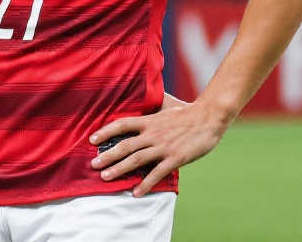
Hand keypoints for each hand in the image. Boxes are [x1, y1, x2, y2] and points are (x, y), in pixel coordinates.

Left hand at [89, 97, 227, 196]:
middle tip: (93, 164)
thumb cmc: (188, 113)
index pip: (121, 125)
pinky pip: (157, 173)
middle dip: (107, 155)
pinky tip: (136, 192)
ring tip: (105, 177)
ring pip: (136, 159)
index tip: (92, 139)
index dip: (105, 131)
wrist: (209, 117)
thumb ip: (152, 113)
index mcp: (149, 121)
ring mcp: (163, 147)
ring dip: (119, 169)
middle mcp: (152, 134)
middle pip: (124, 145)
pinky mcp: (175, 158)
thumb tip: (144, 108)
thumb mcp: (165, 109)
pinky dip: (145, 183)